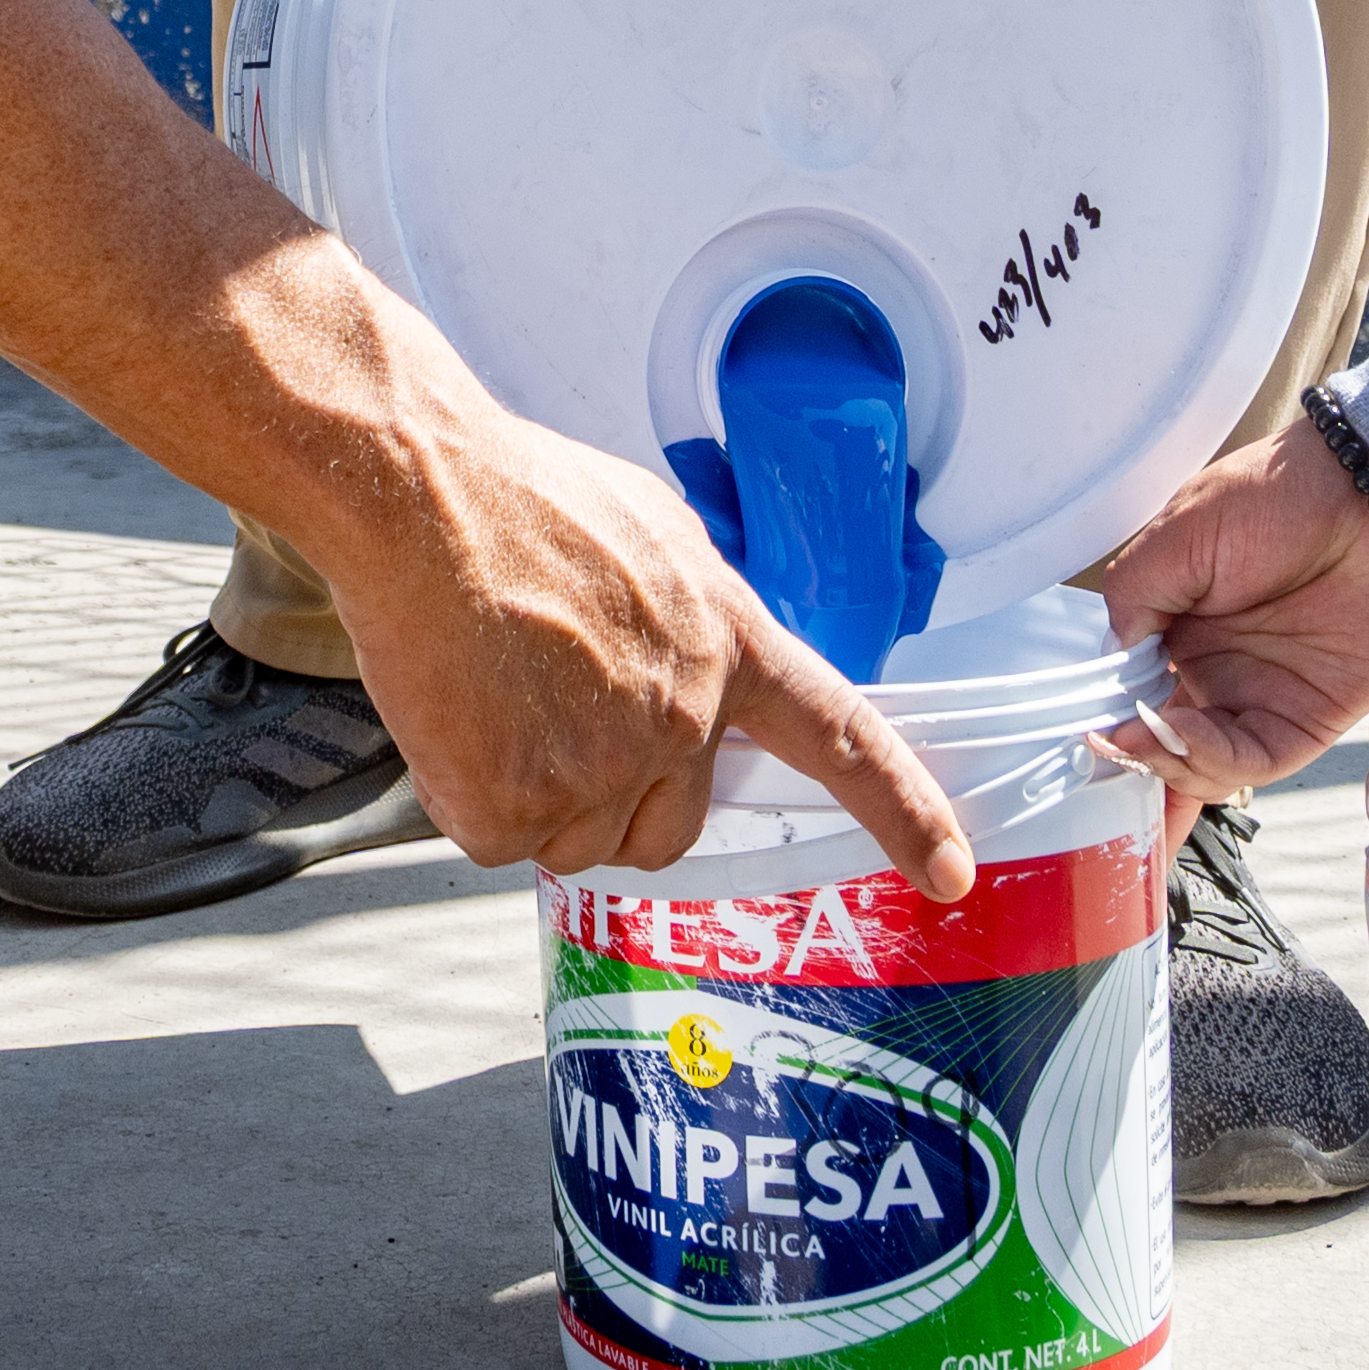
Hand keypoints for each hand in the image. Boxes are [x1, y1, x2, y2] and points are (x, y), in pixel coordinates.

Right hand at [328, 401, 978, 900]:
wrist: (419, 495)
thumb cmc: (518, 495)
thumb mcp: (652, 533)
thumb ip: (692, 614)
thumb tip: (691, 657)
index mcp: (728, 641)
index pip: (842, 739)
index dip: (903, 813)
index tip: (949, 874)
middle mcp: (682, 716)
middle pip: (672, 825)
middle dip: (617, 796)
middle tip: (547, 710)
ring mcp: (602, 767)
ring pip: (577, 840)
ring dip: (533, 794)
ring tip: (492, 691)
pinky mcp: (517, 804)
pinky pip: (499, 839)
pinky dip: (467, 793)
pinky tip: (453, 712)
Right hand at [1083, 427, 1368, 814]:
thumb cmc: (1280, 495)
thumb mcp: (1179, 531)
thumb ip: (1134, 595)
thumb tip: (1111, 658)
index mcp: (1176, 623)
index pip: (1129, 688)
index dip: (1105, 715)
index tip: (1081, 725)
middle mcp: (1214, 667)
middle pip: (1159, 741)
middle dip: (1128, 761)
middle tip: (1106, 747)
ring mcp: (1258, 696)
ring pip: (1197, 764)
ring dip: (1162, 762)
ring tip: (1140, 736)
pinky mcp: (1306, 720)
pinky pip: (1251, 762)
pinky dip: (1208, 761)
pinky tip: (1180, 736)